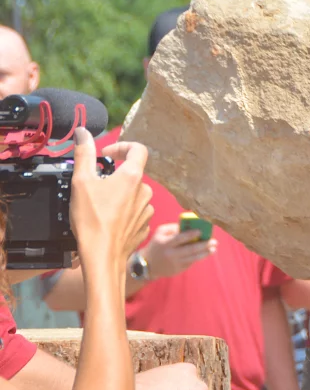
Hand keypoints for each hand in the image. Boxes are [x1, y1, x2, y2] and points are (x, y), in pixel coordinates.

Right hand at [69, 128, 152, 269]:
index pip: (138, 149)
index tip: (106, 153)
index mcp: (133, 177)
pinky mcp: (145, 225)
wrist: (104, 257)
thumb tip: (84, 133)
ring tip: (99, 206)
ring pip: (134, 194)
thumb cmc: (92, 220)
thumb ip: (84, 154)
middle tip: (95, 186)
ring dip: (119, 195)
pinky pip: (135, 212)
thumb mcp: (81, 182)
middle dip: (115, 176)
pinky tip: (108, 221)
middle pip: (133, 174)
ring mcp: (148, 210)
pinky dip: (123, 212)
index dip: (122, 146)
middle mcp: (145, 192)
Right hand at [141, 223, 217, 279]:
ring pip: (193, 258)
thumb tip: (190, 225)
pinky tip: (205, 253)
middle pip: (190, 249)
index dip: (191, 235)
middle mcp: (171, 254)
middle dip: (204, 245)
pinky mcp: (178, 270)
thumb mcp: (160, 233)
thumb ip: (173, 228)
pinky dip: (198, 257)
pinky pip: (191, 262)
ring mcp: (175, 263)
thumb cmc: (157, 244)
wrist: (148, 264)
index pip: (180, 238)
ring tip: (213, 248)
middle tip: (214, 241)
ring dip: (205, 253)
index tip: (201, 231)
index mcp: (165, 243)